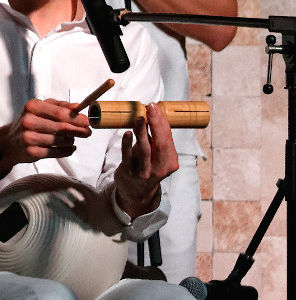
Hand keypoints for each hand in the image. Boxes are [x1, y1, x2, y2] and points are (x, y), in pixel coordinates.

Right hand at [0, 99, 91, 176]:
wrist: (9, 142)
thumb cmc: (29, 122)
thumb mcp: (40, 108)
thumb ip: (60, 106)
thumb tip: (78, 107)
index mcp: (32, 107)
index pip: (60, 113)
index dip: (77, 118)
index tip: (87, 121)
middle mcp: (29, 121)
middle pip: (62, 127)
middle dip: (79, 130)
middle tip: (87, 132)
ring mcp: (29, 138)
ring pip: (62, 141)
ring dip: (71, 141)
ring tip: (72, 139)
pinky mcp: (32, 152)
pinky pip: (57, 153)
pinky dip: (67, 151)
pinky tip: (69, 148)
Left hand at [109, 102, 177, 219]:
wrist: (136, 192)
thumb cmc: (147, 167)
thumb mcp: (157, 157)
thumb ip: (156, 141)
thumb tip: (151, 115)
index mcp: (171, 162)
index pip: (168, 140)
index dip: (162, 123)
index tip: (156, 107)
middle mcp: (160, 168)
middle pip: (160, 144)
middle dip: (156, 124)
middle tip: (150, 108)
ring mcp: (145, 172)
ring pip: (145, 150)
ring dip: (142, 132)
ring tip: (139, 118)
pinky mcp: (129, 173)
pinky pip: (128, 157)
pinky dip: (127, 144)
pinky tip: (127, 133)